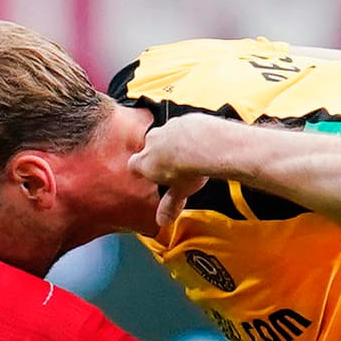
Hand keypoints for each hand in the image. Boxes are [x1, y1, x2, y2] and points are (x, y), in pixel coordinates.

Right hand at [127, 114, 244, 227]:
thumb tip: (162, 222)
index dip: (140, 170)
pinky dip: (191, 131)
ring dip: (175, 141)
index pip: (134, 165)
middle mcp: (152, 141)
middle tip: (172, 164)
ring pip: (167, 134)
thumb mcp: (179, 192)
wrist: (206, 144)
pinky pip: (184, 125)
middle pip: (149, 147)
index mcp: (145, 161)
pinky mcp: (185, 118)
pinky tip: (203, 141)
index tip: (145, 174)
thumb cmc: (189, 170)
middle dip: (158, 153)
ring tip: (190, 153)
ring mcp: (168, 127)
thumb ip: (169, 205)